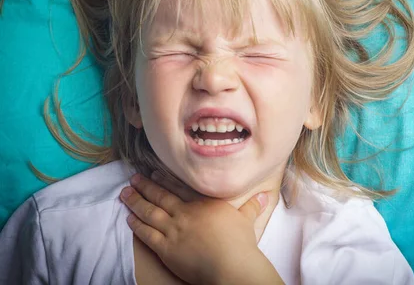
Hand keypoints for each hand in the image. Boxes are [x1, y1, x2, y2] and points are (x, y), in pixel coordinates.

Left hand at [120, 174, 282, 284]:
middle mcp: (186, 213)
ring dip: (136, 202)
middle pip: (161, 196)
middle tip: (133, 178)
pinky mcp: (166, 248)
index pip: (179, 187)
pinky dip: (137, 225)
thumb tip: (264, 196)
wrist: (230, 265)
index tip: (153, 171)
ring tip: (125, 193)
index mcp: (204, 203)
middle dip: (145, 186)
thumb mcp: (246, 220)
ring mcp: (174, 230)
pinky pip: (147, 234)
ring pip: (150, 212)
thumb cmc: (240, 243)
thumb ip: (252, 206)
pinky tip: (129, 218)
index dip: (164, 178)